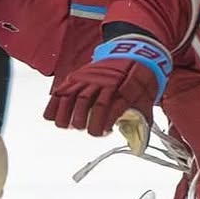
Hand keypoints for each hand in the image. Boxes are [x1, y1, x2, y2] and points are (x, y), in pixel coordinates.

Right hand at [44, 35, 170, 136]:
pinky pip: (63, 89)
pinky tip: (52, 117)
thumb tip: (138, 145)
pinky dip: (55, 103)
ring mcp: (88, 78)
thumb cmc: (140, 78)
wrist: (134, 52)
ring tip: (67, 126)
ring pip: (72, 95)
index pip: (108, 107)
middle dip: (83, 119)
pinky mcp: (78, 76)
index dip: (104, 122)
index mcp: (121, 89)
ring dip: (66, 113)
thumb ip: (141, 120)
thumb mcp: (147, 99)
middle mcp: (102, 82)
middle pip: (86, 101)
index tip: (104, 131)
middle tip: (86, 129)